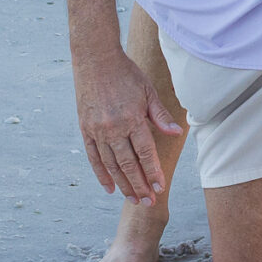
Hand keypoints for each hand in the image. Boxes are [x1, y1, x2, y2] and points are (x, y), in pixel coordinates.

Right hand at [73, 46, 184, 204]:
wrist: (95, 59)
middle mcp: (113, 128)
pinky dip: (101, 174)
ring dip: (123, 185)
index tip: (160, 188)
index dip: (153, 172)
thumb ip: (160, 115)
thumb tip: (176, 133)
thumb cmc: (126, 73)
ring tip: (134, 200)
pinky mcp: (85, 129)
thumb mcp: (148, 90)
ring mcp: (97, 130)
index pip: (145, 152)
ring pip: (111, 165)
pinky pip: (93, 157)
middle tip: (149, 203)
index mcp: (132, 118)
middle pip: (128, 164)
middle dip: (140, 186)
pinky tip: (109, 188)